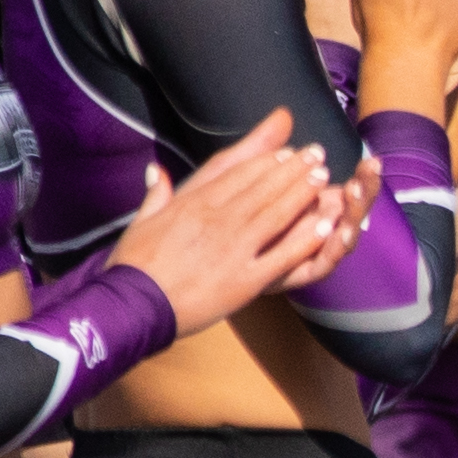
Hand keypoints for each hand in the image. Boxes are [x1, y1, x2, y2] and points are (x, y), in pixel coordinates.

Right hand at [113, 125, 349, 338]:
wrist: (132, 305)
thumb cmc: (133, 265)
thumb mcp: (140, 222)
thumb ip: (156, 194)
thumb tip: (156, 169)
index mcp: (194, 205)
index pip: (238, 175)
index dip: (267, 161)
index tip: (288, 151)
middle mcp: (217, 222)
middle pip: (263, 188)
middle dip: (293, 169)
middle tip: (317, 153)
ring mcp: (233, 251)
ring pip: (276, 215)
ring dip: (302, 193)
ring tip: (324, 177)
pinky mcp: (244, 281)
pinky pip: (282, 257)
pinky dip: (305, 240)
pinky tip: (325, 226)